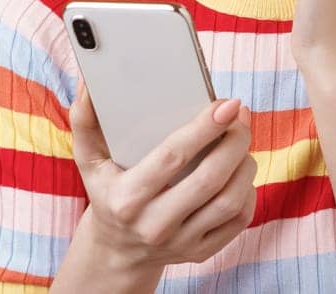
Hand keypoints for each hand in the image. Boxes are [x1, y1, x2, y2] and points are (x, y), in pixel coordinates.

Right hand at [67, 81, 256, 269]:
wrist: (117, 250)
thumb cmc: (107, 192)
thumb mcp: (90, 161)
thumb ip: (85, 121)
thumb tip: (88, 83)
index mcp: (125, 199)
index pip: (172, 158)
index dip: (204, 128)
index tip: (227, 103)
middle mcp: (153, 225)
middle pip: (209, 180)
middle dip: (235, 142)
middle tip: (242, 116)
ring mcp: (180, 242)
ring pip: (231, 201)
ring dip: (246, 164)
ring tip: (242, 141)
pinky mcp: (202, 252)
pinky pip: (240, 219)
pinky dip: (249, 190)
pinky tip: (241, 171)